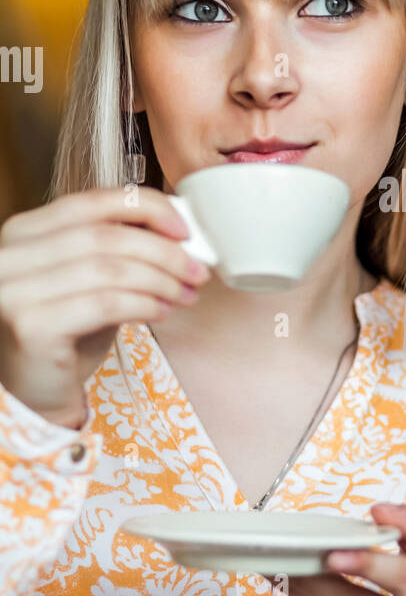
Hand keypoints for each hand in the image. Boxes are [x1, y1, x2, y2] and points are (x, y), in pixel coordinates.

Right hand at [0, 185, 210, 425]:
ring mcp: (13, 291)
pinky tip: (162, 312)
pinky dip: (144, 305)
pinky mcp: (30, 326)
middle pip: (105, 236)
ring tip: (185, 294)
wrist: (36, 394)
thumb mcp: (93, 280)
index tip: (184, 229)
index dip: (145, 208)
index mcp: (22, 232)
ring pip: (109, 269)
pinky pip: (105, 304)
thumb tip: (179, 231)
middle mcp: (8, 256)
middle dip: (163, 252)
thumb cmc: (68, 334)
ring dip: (160, 281)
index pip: (91, 201)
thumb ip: (120, 249)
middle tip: (197, 270)